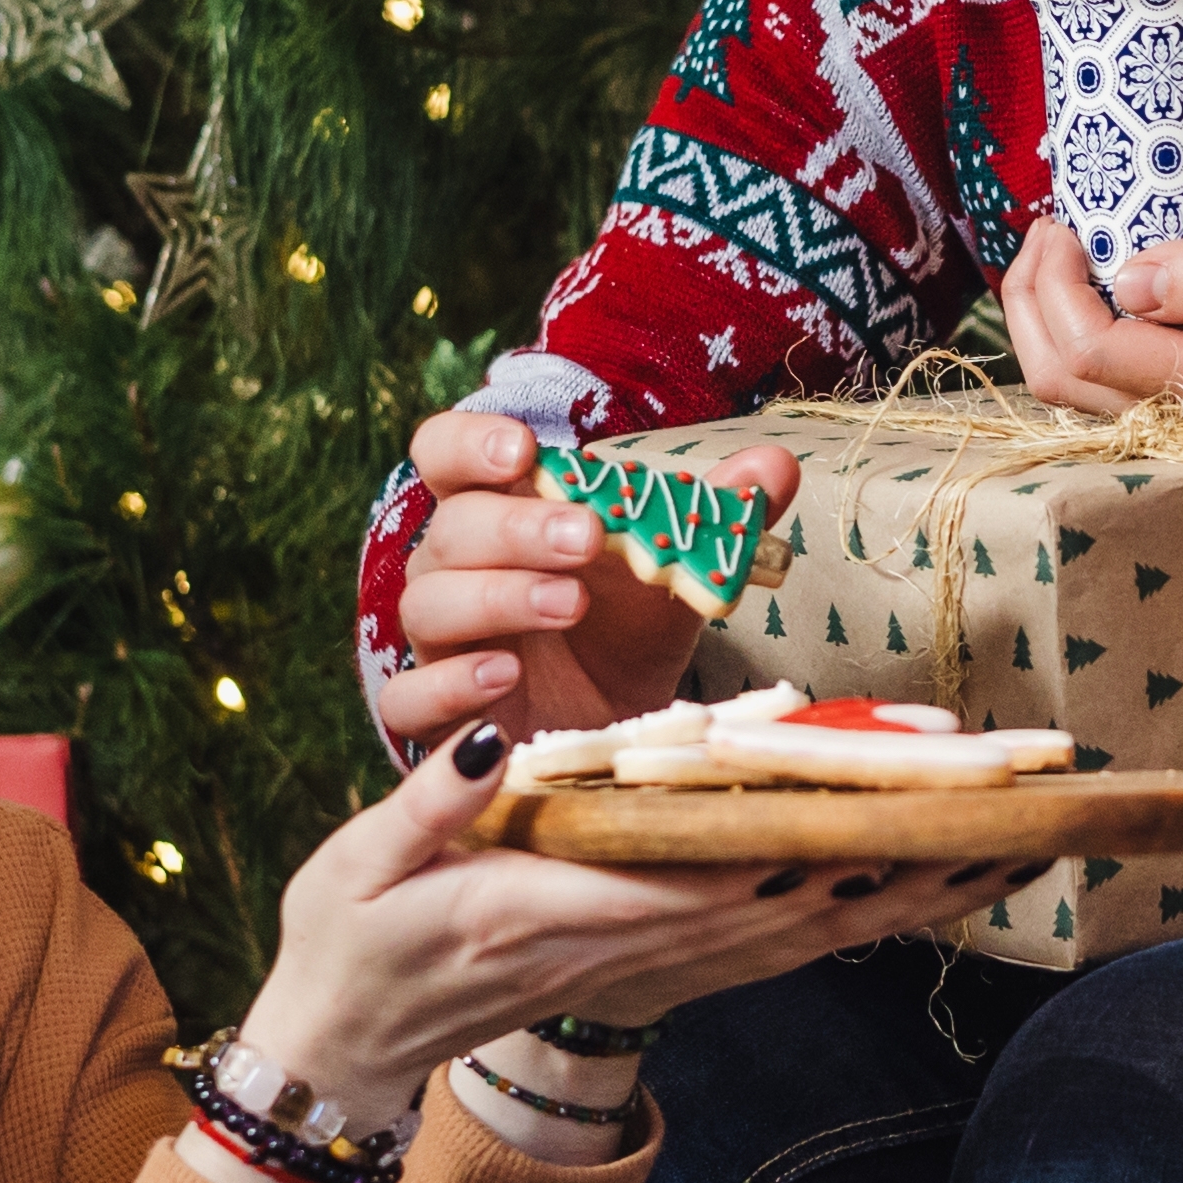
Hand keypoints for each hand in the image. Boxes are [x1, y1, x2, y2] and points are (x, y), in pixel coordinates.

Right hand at [211, 723, 1001, 1182]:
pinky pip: (768, 953)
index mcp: (543, 910)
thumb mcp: (355, 866)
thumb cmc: (343, 946)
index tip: (865, 804)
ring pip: (790, 936)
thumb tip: (490, 742)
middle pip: (774, 908)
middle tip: (987, 818)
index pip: (687, 875)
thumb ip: (424, 804)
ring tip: (991, 852)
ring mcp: (637, 969)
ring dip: (891, 899)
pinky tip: (909, 896)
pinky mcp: (649, 974)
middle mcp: (612, 947)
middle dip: (884, 866)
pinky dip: (847, 924)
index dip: (782, 844)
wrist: (343, 1053)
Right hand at [369, 409, 799, 754]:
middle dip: (518, 526)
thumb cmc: (628, 635)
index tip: (523, 450)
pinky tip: (505, 675)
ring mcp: (440, 643)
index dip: (469, 443)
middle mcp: (456, 570)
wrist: (618, 739)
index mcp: (500, 515)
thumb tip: (774, 465)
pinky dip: (451, 683)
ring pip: (427, 603)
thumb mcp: (679, 573)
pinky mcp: (436, 715)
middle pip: (450, 528)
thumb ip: (718, 517)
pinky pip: (408, 696)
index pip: (444, 455)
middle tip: (588, 537)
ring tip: (569, 604)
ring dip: (497, 595)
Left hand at [1000, 211, 1182, 424]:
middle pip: (1060, 379)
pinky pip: (1113, 376)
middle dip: (1028, 300)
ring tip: (1064, 246)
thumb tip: (1131, 278)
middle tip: (1048, 227)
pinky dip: (1081, 325)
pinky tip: (1100, 279)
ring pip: (1077, 386)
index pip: (1089, 348)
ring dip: (1047, 314)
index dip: (1051, 286)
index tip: (1064, 220)